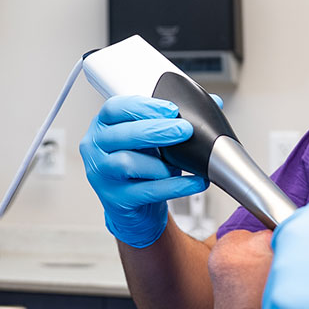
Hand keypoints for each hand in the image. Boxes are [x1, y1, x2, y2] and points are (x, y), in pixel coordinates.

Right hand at [79, 94, 208, 247]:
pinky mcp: (117, 199)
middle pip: (122, 135)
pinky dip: (175, 186)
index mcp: (102, 126)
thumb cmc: (141, 167)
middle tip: (184, 129)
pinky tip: (194, 181)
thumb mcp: (152, 139)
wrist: (135, 207)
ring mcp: (102, 175)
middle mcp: (96, 148)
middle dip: (157, 130)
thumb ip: (174, 119)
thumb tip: (213, 102)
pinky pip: (147, 190)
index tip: (170, 109)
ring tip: (180, 163)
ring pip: (128, 163)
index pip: (114, 109)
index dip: (142, 106)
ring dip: (161, 162)